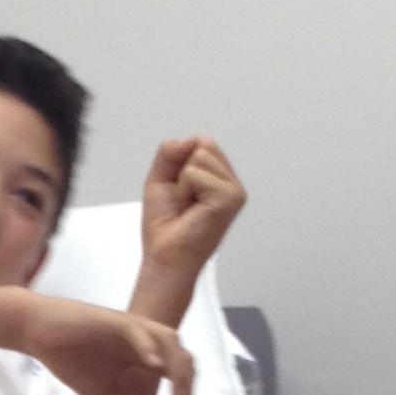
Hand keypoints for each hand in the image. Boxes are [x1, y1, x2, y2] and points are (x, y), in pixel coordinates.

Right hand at [24, 294, 193, 394]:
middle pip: (182, 357)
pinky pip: (137, 331)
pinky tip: (153, 365)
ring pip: (169, 340)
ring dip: (178, 368)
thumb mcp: (106, 394)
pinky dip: (147, 346)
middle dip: (186, 386)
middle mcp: (146, 340)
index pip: (178, 375)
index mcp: (145, 356)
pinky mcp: (113, 321)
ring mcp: (132, 328)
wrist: (38, 334)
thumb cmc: (71, 359)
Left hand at [140, 137, 244, 282]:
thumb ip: (170, 152)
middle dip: (182, 170)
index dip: (181, 161)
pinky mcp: (230, 198)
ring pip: (200, 157)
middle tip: (184, 200)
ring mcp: (234, 190)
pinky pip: (196, 174)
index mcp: (220, 177)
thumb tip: (192, 139)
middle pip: (204, 144)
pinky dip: (185, 190)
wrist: (165, 255)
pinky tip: (193, 210)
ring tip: (188, 206)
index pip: (203, 142)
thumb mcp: (160, 178)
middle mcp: (231, 182)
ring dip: (183, 183)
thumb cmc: (164, 224)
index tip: (179, 189)